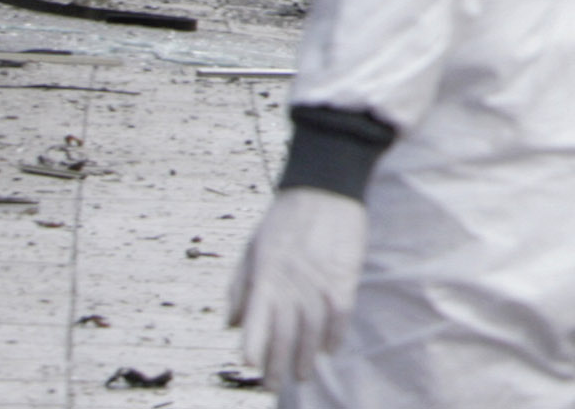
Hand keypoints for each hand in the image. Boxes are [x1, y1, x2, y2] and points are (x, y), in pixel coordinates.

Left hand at [230, 185, 366, 387]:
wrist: (324, 189)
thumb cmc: (283, 220)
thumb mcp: (251, 249)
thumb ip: (240, 288)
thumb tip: (231, 325)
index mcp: (265, 277)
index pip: (256, 322)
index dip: (254, 346)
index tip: (251, 365)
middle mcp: (291, 285)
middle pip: (284, 335)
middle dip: (278, 364)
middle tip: (274, 385)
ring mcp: (319, 283)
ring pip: (311, 331)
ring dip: (306, 357)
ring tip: (303, 376)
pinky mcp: (343, 278)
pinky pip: (339, 315)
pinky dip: (334, 335)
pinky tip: (330, 349)